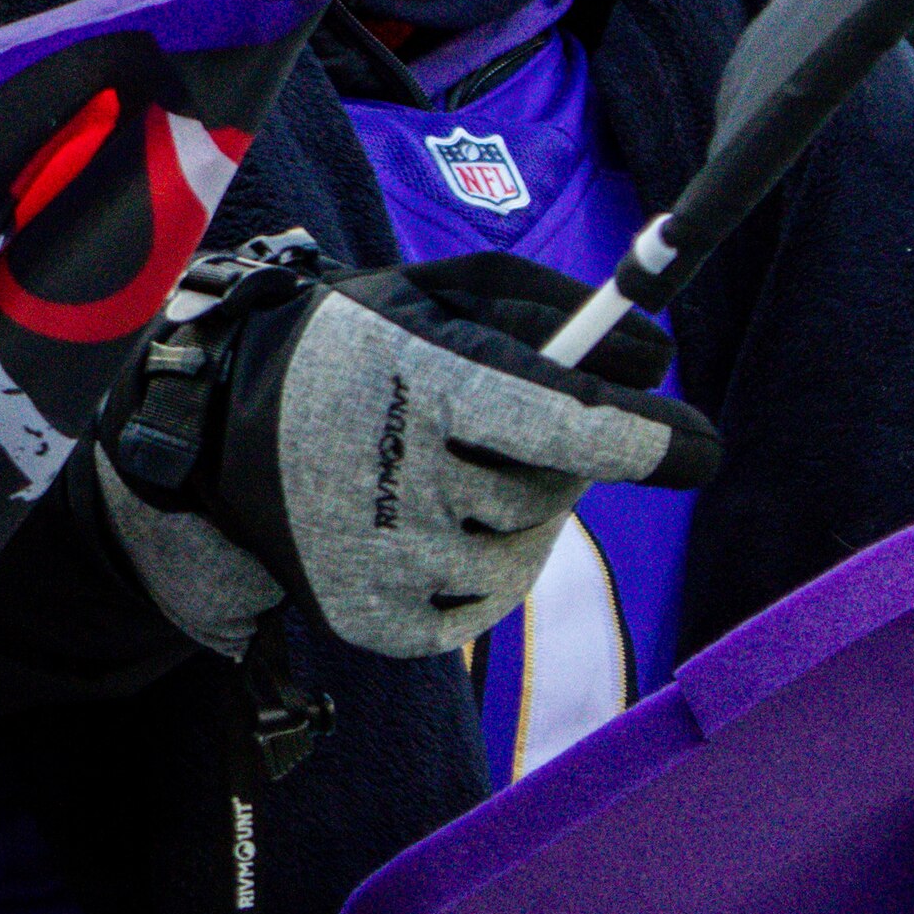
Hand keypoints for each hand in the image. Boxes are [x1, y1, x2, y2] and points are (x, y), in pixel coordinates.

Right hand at [104, 241, 718, 660]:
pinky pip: (479, 609)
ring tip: (450, 478)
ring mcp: (384, 558)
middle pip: (548, 490)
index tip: (701, 445)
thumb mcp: (436, 294)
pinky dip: (476, 572)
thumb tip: (658, 356)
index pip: (567, 423)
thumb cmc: (350, 350)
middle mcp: (401, 474)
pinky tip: (429, 529)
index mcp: (421, 380)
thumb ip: (552, 308)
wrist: (212, 433)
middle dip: (554, 464)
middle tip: (502, 434)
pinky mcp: (373, 620)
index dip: (650, 437)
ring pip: (521, 553)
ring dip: (514, 517)